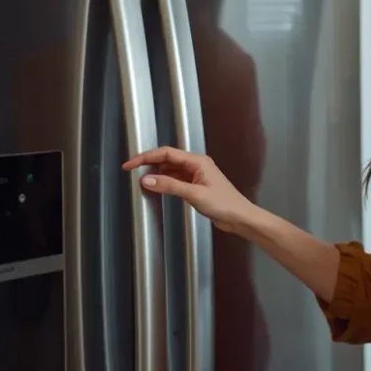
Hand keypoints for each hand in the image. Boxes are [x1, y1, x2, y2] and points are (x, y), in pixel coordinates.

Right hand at [122, 147, 257, 234]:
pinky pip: (175, 179)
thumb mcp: (194, 194)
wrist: (240, 217)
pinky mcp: (196, 186)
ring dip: (156, 173)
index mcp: (197, 161)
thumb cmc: (224, 204)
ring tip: (140, 180)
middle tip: (131, 171)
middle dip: (148, 164)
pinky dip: (164, 182)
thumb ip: (170, 185)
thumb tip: (146, 179)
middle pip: (167, 159)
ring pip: (170, 169)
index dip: (146, 157)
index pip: (166, 153)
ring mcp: (196, 175)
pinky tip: (156, 187)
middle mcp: (196, 165)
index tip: (130, 164)